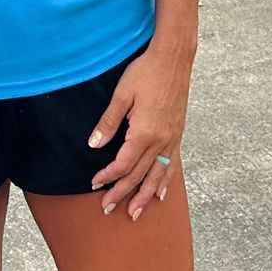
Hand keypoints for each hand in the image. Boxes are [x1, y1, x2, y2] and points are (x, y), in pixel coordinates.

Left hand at [88, 41, 191, 220]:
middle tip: (108, 208)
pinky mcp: (177, 133)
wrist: (174, 57)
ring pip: (157, 174)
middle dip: (123, 193)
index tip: (95, 183)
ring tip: (135, 213)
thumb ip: (108, 122)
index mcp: (144, 132)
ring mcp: (171, 138)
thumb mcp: (121, 94)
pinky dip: (165, 181)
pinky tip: (161, 193)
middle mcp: (160, 140)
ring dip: (145, 195)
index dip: (108, 176)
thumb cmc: (146, 71)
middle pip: (139, 174)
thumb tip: (93, 145)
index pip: (123, 163)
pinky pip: (172, 164)